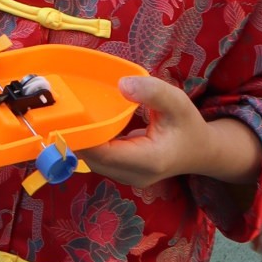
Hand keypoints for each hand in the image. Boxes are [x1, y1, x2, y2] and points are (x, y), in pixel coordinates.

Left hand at [81, 74, 259, 190]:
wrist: (201, 151)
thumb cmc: (188, 125)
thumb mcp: (177, 101)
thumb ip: (151, 91)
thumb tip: (121, 85)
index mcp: (148, 160)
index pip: (104, 153)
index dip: (82, 136)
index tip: (66, 115)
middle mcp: (134, 175)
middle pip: (93, 159)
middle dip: (76, 136)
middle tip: (60, 108)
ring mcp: (128, 177)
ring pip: (93, 161)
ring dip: (81, 140)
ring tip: (68, 113)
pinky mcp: (123, 172)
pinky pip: (99, 159)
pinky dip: (90, 143)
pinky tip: (84, 122)